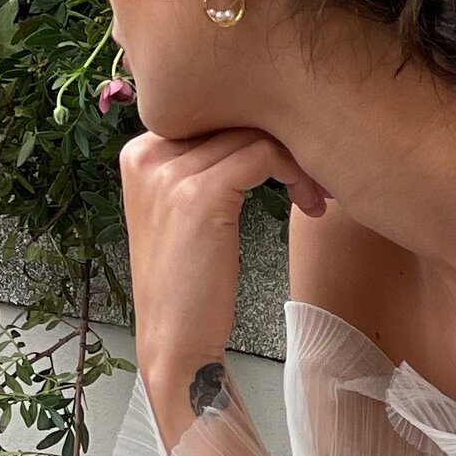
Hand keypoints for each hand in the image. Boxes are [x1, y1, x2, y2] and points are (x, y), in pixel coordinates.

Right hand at [121, 127, 329, 423]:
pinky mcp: (198, 196)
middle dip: (283, 140)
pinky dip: (295, 174)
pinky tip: (310, 205)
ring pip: (253, 131)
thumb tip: (257, 132)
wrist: (177, 344)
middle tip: (314, 180)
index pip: (212, 111)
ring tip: (316, 196)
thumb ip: (206, 169)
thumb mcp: (187, 217)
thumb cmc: (191, 288)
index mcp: (140, 152)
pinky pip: (263, 155)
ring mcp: (168, 173)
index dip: (260, 129)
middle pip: (233, 114)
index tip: (290, 166)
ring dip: (297, 160)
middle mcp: (146, 153)